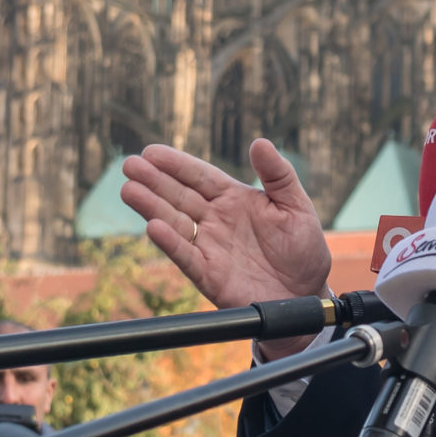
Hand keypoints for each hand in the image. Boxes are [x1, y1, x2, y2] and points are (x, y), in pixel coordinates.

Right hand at [121, 138, 332, 334]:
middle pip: (179, 196)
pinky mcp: (210, 275)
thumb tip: (260, 142)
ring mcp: (210, 247)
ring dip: (151, 207)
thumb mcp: (296, 206)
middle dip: (154, 180)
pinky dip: (169, 243)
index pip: (200, 176)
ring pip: (175, 222)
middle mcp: (216, 221)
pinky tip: (152, 227)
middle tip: (129, 164)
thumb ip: (278, 174)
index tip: (151, 152)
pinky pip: (186, 257)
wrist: (306, 294)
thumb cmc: (302, 248)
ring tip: (129, 190)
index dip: (176, 164)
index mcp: (234, 200)